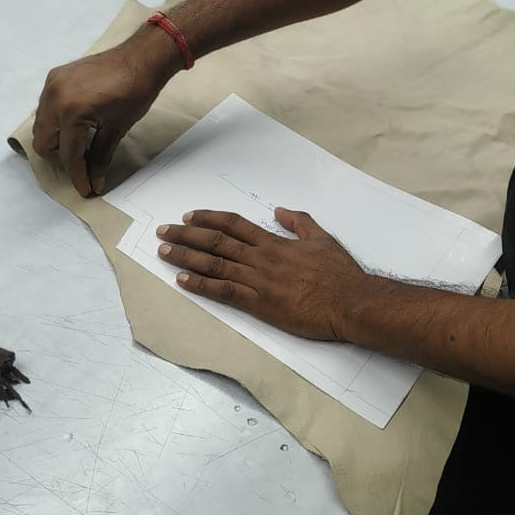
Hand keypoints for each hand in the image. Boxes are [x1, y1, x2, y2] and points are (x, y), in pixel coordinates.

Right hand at [32, 36, 173, 196]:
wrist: (141, 58)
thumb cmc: (135, 92)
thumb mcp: (117, 129)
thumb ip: (100, 157)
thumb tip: (94, 181)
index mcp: (71, 112)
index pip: (68, 155)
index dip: (78, 176)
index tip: (86, 189)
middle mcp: (54, 97)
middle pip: (43, 143)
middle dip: (61, 159)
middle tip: (82, 164)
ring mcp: (52, 85)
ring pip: (41, 125)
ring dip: (56, 140)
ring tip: (81, 144)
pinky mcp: (55, 77)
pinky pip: (46, 106)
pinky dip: (56, 120)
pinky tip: (77, 123)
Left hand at [155, 207, 378, 340]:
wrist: (350, 302)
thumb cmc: (339, 274)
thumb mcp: (322, 238)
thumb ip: (299, 222)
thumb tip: (279, 210)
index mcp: (275, 242)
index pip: (234, 225)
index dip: (209, 218)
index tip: (189, 216)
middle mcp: (262, 258)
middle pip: (216, 242)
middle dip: (186, 235)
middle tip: (163, 231)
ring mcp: (259, 281)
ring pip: (214, 264)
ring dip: (185, 257)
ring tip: (164, 251)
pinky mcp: (260, 305)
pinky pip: (224, 292)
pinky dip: (201, 285)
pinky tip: (182, 280)